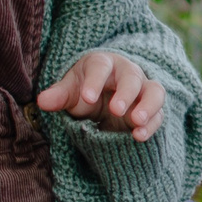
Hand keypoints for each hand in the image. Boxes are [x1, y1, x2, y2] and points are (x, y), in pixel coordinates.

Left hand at [38, 51, 166, 141]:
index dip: (94, 81)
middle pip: (131, 77)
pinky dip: (152, 124)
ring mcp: (143, 90)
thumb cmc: (85, 90)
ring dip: (148, 106)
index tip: (86, 97)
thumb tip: (42, 101)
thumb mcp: (70, 92)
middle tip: (116, 110)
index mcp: (103, 64)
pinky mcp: (152, 109)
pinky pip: (158, 113)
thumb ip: (59, 96)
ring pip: (154, 91)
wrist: (104, 98)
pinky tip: (139, 136)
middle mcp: (127, 73)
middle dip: (126, 93)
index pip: (100, 67)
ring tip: (137, 122)